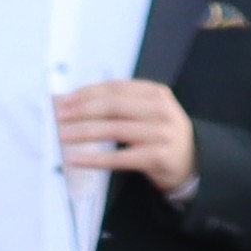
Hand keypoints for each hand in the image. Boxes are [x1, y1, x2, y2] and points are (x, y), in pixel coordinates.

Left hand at [55, 75, 195, 188]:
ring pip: (115, 130)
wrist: (191, 162)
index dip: (87, 93)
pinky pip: (120, 158)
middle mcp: (161, 110)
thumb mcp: (147, 112)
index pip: (115, 88)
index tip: (64, 100)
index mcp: (155, 93)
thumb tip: (72, 103)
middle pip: (114, 106)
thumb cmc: (159, 135)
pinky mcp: (158, 157)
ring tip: (63, 136)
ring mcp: (161, 133)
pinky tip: (77, 159)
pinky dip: (96, 159)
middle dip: (82, 110)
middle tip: (59, 116)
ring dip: (84, 132)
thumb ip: (119, 105)